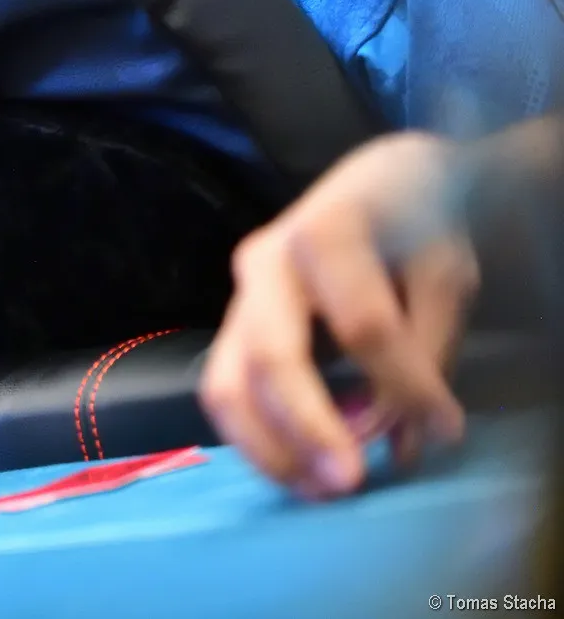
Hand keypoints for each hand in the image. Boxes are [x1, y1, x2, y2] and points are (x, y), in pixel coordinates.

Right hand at [198, 132, 478, 498]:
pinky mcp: (232, 324)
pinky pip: (225, 390)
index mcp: (328, 228)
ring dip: (268, 448)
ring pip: (226, 382)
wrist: (378, 182)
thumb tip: (409, 438)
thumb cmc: (416, 226)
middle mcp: (266, 259)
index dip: (405, 384)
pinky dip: (254, 439)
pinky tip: (296, 468)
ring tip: (317, 491)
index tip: (447, 428)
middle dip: (308, 427)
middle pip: (270, 354)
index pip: (364, 323)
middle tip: (348, 484)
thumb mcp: (445, 275)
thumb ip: (427, 352)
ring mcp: (238, 293)